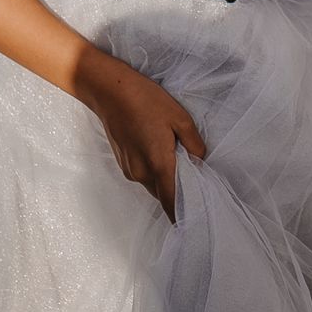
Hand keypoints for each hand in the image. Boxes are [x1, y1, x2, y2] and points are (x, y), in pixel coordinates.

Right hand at [77, 49, 206, 219]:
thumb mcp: (179, 117)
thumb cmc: (146, 101)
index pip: (171, 201)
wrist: (110, 91)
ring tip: (180, 166)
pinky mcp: (122, 162)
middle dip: (177, 194)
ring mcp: (129, 169)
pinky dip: (153, 171)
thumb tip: (201, 161)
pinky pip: (142, 175)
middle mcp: (141, 173)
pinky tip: (160, 154)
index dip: (182, 214)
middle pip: (162, 194)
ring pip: (152, 185)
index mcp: (158, 164)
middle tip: (196, 186)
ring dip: (164, 181)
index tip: (195, 220)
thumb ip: (193, 143)